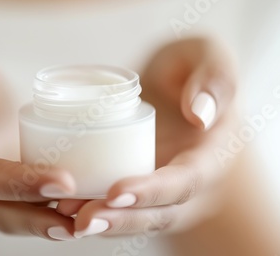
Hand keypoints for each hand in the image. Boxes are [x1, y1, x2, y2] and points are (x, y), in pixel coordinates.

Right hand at [0, 37, 77, 240]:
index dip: (17, 183)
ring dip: (52, 227)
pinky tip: (89, 214)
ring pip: (16, 221)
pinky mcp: (6, 198)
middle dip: (40, 217)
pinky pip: (30, 213)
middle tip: (83, 216)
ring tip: (91, 223)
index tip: (62, 181)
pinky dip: (59, 218)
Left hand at [58, 37, 238, 236]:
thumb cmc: (187, 70)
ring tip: (69, 221)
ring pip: (139, 219)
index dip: (153, 191)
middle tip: (84, 219)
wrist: (175, 89)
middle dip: (123, 220)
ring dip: (106, 224)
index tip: (116, 191)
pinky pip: (122, 210)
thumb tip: (202, 114)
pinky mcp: (142, 189)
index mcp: (213, 152)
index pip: (186, 181)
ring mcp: (166, 191)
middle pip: (161, 214)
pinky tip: (65, 212)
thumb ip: (214, 74)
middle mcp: (192, 182)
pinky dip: (96, 213)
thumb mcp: (205, 54)